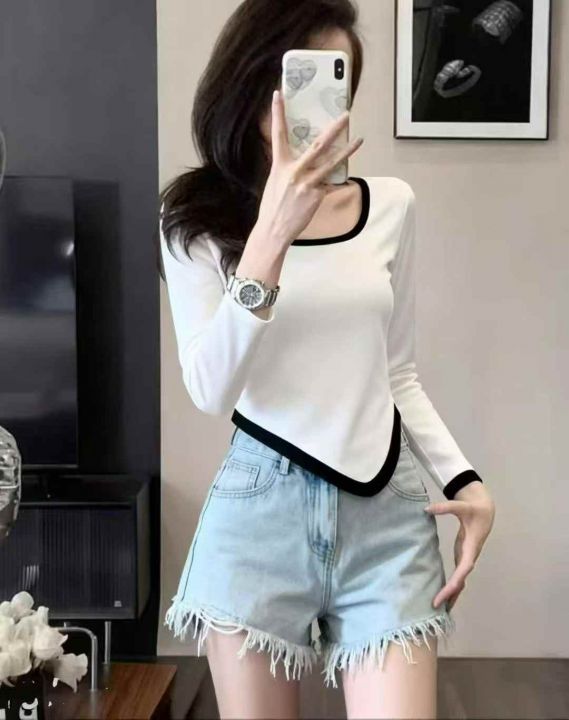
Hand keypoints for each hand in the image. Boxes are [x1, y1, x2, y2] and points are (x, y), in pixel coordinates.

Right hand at [255, 88, 363, 251]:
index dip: (277, 114)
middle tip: (345, 115)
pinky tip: (343, 179)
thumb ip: (289, 168)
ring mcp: (308, 184)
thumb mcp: (275, 182)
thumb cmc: (273, 207)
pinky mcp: (317, 195)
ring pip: (332, 163)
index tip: (278, 95)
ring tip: (359, 139)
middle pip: (318, 144)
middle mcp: (295, 172)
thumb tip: (304, 160)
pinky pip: (330, 184)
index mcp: (280, 166)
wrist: (274, 230)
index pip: (278, 134)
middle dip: (333, 129)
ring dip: (348, 150)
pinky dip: (336, 182)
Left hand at [425, 481, 494, 610]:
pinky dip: (451, 587)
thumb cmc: (473, 509)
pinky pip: (457, 577)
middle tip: (436, 606)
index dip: (457, 579)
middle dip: (450, 593)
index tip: (447, 590)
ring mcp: (466, 559)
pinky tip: (444, 597)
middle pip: (461, 579)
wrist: (485, 511)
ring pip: (460, 581)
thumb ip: (445, 507)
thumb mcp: (461, 506)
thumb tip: (427, 509)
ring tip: (440, 610)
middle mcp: (470, 556)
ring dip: (451, 595)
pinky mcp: (462, 558)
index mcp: (472, 546)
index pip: (465, 567)